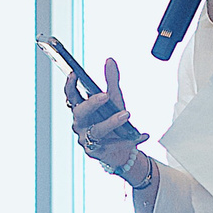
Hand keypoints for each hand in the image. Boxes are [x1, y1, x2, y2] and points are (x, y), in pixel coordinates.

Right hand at [66, 55, 147, 176]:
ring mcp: (88, 139)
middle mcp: (81, 124)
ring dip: (111, 122)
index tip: (74, 74)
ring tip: (126, 114)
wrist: (121, 149)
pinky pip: (114, 144)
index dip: (70, 86)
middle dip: (91, 103)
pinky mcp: (98, 152)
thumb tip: (110, 60)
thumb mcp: (114, 99)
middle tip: (104, 95)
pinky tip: (142, 135)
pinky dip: (130, 139)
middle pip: (80, 112)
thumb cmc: (113, 122)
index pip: (71, 96)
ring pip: (97, 130)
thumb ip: (111, 80)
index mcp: (81, 109)